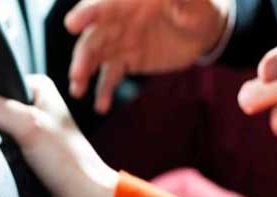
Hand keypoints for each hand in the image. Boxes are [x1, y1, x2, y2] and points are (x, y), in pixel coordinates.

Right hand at [0, 75, 118, 196]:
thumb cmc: (69, 163)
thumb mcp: (29, 125)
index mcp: (39, 89)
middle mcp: (35, 107)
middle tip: (8, 145)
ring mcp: (31, 132)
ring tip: (13, 159)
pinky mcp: (27, 155)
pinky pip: (2, 154)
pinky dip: (2, 161)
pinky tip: (13, 168)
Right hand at [65, 0, 229, 112]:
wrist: (204, 30)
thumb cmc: (199, 5)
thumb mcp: (193, 0)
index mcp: (127, 0)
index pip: (102, 4)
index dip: (86, 13)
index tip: (72, 25)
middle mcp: (117, 20)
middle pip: (93, 37)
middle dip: (82, 55)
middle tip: (77, 73)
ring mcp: (119, 42)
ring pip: (95, 58)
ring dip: (83, 74)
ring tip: (77, 91)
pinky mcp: (125, 61)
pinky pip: (110, 78)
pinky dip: (103, 92)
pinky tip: (101, 106)